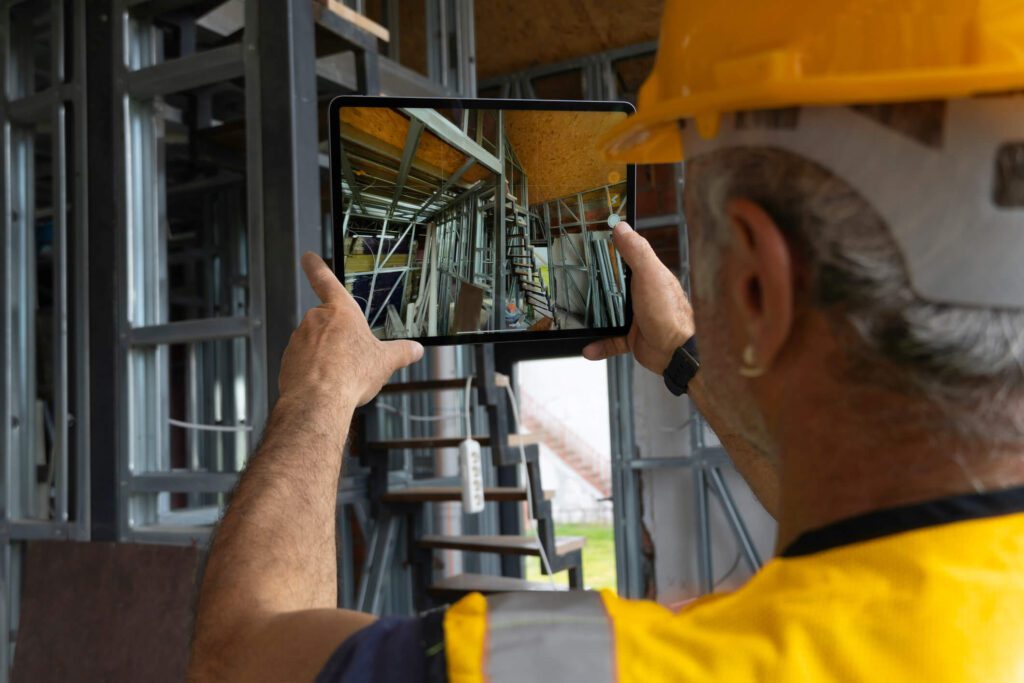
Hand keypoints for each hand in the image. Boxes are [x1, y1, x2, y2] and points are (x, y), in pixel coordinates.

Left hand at [278, 253, 423, 407]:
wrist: (318, 401)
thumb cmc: (349, 375)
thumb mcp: (385, 362)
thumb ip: (402, 352)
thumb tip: (415, 350)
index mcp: (341, 311)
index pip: (325, 280)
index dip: (316, 266)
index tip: (308, 257)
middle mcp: (315, 320)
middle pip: (328, 322)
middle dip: (338, 337)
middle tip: (351, 357)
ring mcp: (299, 339)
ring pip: (315, 343)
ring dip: (325, 354)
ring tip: (339, 374)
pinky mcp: (288, 359)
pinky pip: (304, 360)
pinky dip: (313, 369)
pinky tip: (325, 383)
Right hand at [583, 222, 693, 374]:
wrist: (677, 352)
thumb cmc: (669, 314)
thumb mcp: (650, 275)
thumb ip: (636, 252)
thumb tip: (621, 227)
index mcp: (647, 275)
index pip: (625, 257)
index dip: (608, 250)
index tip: (587, 246)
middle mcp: (642, 294)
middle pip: (613, 286)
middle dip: (594, 286)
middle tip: (573, 282)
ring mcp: (637, 317)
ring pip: (609, 314)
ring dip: (593, 317)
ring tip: (576, 315)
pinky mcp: (633, 338)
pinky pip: (611, 340)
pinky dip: (600, 345)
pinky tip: (588, 347)